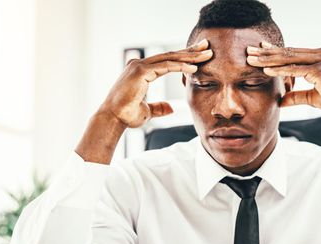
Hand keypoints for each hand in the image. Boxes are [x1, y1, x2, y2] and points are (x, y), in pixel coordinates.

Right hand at [76, 40, 212, 163]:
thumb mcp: (148, 111)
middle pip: (170, 55)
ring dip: (190, 57)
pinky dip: (180, 67)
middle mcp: (140, 64)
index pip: (167, 61)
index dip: (184, 58)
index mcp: (141, 71)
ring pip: (170, 58)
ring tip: (206, 55)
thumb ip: (159, 108)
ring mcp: (139, 66)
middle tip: (207, 46)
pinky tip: (194, 68)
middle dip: (190, 52)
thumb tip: (171, 108)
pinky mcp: (141, 71)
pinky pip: (165, 67)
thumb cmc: (127, 115)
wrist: (114, 119)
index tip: (200, 56)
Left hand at [246, 42, 320, 135]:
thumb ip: (296, 96)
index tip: (259, 51)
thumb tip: (281, 101)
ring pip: (289, 59)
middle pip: (288, 52)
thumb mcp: (312, 97)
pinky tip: (266, 71)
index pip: (292, 52)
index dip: (274, 51)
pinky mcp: (320, 70)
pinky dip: (280, 70)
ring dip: (268, 60)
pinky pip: (295, 69)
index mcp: (320, 56)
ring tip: (251, 60)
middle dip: (266, 53)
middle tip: (248, 51)